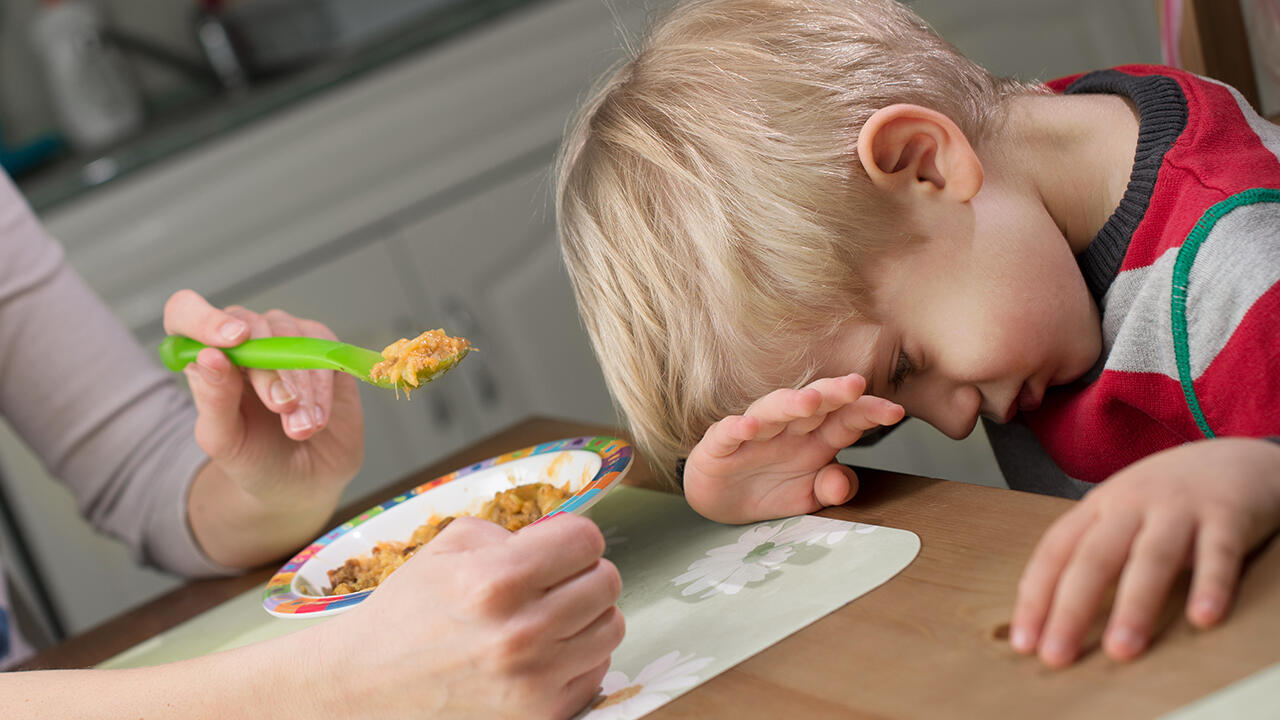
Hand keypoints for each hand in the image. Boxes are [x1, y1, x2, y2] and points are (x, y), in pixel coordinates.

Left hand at [163, 289, 362, 506]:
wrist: (303, 481)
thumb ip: (213, 399)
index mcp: (205, 358)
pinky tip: (318, 417)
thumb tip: (210, 356)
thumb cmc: (255, 459)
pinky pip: (322, 348)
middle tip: (281, 408)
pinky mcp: (321, 348)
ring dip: (300, 385)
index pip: (186, 313)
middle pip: (249, 325)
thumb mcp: (224, 440)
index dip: (204, 319)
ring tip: (301, 428)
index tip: (232, 341)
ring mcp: (284, 340)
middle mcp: (243, 341)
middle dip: (268, 369)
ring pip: (289, 335)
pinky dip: (321, 385)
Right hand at [319, 514, 624, 719]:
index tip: (557, 546)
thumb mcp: (449, 547)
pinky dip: (578, 656)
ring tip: (551, 615)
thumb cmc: (409, 612)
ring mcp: (535, 681)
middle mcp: (521, 633)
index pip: (586, 541)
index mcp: (496, 581)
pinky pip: (596, 670)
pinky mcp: (543, 714)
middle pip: (607, 582)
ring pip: (612, 627)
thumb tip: (562, 538)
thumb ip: (513, 533)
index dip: (572, 537)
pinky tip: (543, 652)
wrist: (368, 684)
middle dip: (583, 572)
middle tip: (554, 580)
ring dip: (587, 615)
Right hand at [683, 374, 904, 523]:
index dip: (869, 411)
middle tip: (856, 384)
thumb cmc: (771, 489)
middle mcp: (788, 429)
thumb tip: (842, 482)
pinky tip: (748, 427)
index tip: (895, 411)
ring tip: (809, 401)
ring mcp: (754, 434)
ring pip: (772, 411)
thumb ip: (834, 489)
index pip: (847, 419)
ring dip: (790, 403)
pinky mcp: (719, 445)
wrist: (722, 500)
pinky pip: (728, 433)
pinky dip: (737, 428)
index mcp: (816, 439)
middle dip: (835, 393)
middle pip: (814, 405)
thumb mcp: (810, 497)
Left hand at [1010, 437, 1279, 666]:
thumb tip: (1051, 613)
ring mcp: (1179, 507)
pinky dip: (1211, 584)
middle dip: (1071, 608)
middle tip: (1057, 656)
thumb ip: (1091, 552)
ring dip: (1133, 605)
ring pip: (1151, 557)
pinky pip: (1218, 552)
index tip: (1023, 641)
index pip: (1056, 550)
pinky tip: (1202, 618)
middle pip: (1094, 557)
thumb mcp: (1120, 514)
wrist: (1236, 456)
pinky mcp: (1227, 514)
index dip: (1036, 595)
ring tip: (1121, 650)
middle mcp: (1132, 503)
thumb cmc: (1167, 498)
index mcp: (1099, 505)